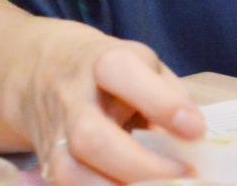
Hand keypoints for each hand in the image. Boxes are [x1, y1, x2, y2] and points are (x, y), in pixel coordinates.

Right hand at [14, 20, 205, 185]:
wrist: (41, 72)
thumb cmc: (109, 73)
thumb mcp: (142, 64)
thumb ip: (170, 93)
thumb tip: (194, 135)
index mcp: (102, 63)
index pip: (122, 73)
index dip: (160, 102)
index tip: (196, 129)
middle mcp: (71, 99)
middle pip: (90, 136)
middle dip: (139, 164)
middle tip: (183, 174)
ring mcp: (54, 135)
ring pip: (70, 171)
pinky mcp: (47, 163)